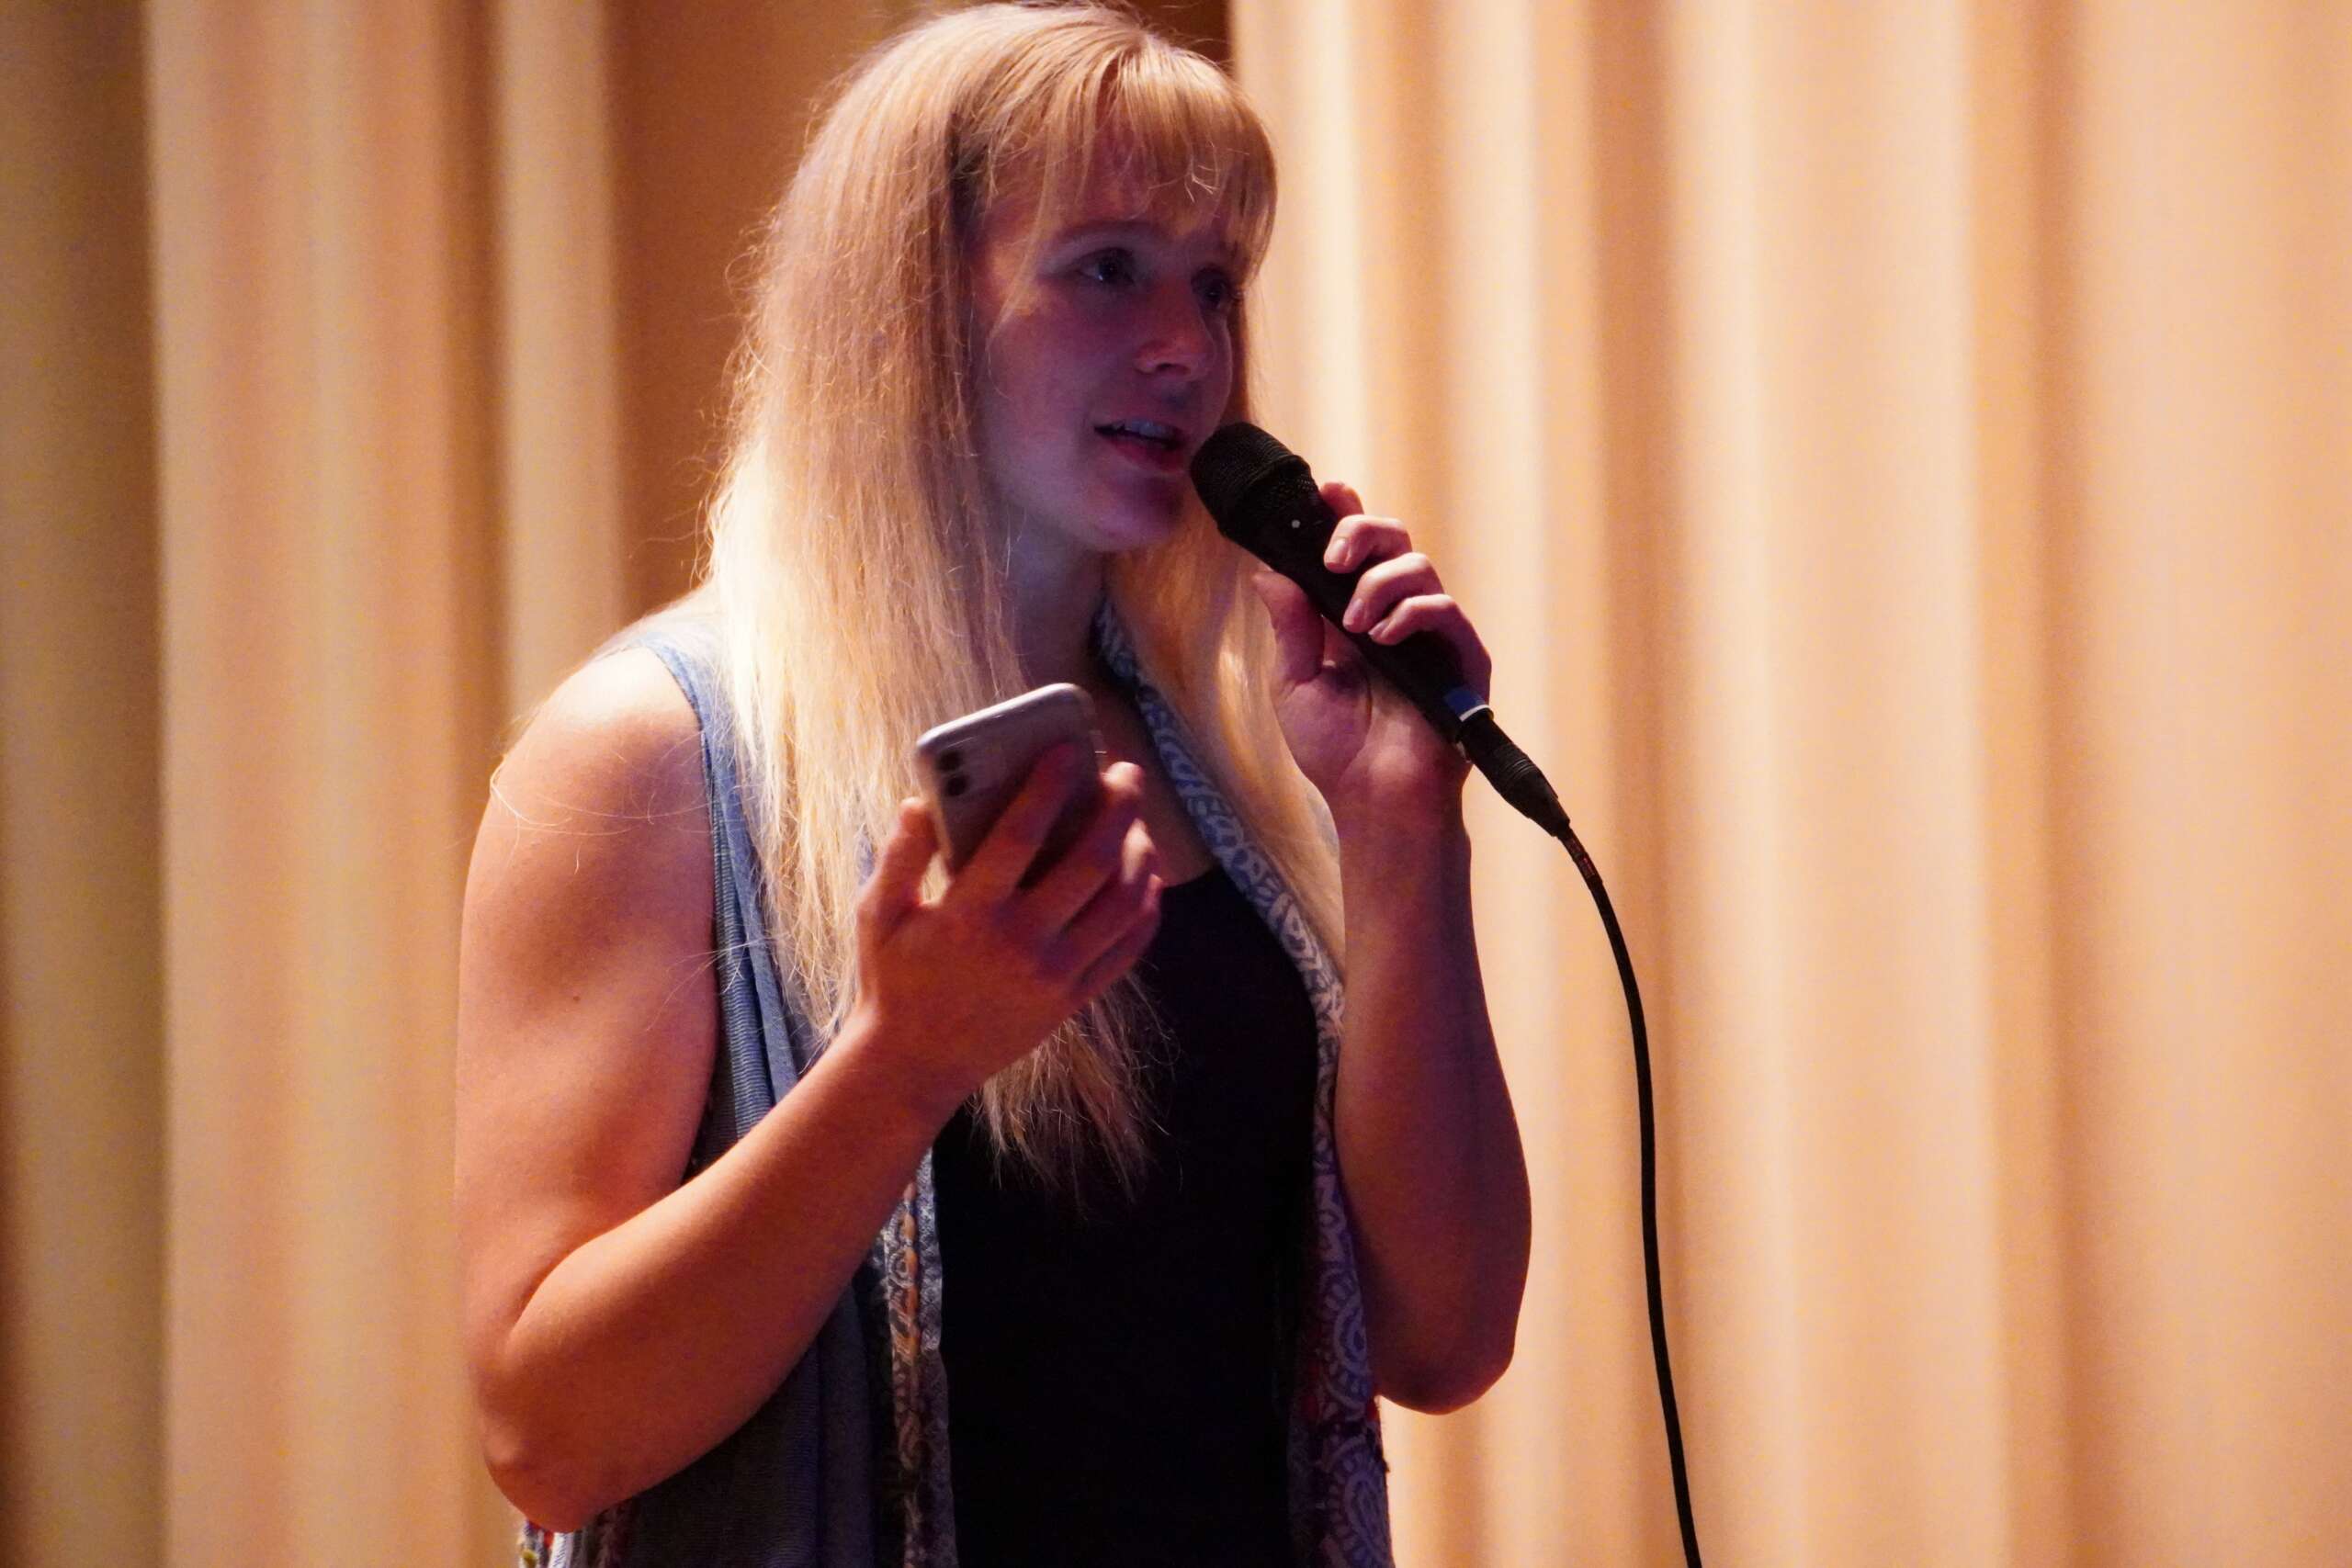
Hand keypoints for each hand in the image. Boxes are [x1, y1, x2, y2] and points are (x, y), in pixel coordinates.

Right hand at [841, 742, 1162, 1117]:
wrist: (914, 1064)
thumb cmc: (893, 980)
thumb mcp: (877, 915)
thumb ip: (899, 856)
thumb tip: (920, 801)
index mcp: (969, 914)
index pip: (1021, 834)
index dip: (1050, 785)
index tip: (1070, 749)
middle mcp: (1020, 944)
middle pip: (1091, 861)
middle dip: (1118, 807)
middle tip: (1126, 773)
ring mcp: (1054, 975)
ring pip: (1122, 902)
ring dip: (1140, 852)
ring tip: (1139, 821)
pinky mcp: (1072, 1001)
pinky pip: (1127, 948)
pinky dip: (1146, 908)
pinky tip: (1146, 878)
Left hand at [1248, 481, 1492, 830]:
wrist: (1375, 803)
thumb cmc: (1336, 752)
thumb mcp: (1294, 684)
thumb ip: (1288, 627)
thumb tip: (1267, 571)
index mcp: (1353, 615)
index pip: (1354, 550)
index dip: (1343, 512)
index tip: (1324, 489)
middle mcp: (1394, 615)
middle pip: (1392, 540)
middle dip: (1361, 531)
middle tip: (1334, 554)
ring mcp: (1431, 634)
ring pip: (1417, 566)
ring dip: (1378, 582)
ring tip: (1354, 624)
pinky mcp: (1461, 657)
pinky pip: (1443, 609)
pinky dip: (1410, 612)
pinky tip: (1383, 638)